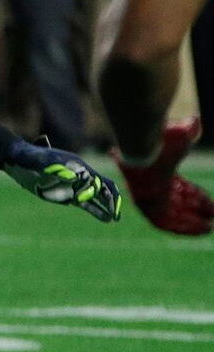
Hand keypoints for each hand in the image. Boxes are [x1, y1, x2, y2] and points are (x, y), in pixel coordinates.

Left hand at [3, 139, 121, 222]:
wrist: (18, 159)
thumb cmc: (29, 158)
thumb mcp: (39, 161)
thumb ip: (54, 168)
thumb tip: (73, 176)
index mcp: (76, 166)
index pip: (96, 179)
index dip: (99, 191)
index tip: (93, 203)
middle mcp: (79, 175)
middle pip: (102, 188)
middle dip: (111, 200)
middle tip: (115, 215)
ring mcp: (74, 186)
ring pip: (97, 197)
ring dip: (107, 206)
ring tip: (114, 219)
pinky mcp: (69, 195)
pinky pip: (87, 204)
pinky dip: (97, 211)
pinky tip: (106, 219)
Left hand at [115, 117, 213, 234]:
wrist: (144, 150)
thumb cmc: (164, 141)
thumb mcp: (180, 134)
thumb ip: (187, 130)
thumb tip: (193, 122)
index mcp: (157, 171)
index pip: (178, 188)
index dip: (195, 196)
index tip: (210, 205)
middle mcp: (151, 186)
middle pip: (175, 203)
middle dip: (194, 211)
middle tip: (211, 217)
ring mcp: (147, 197)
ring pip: (171, 216)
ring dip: (191, 223)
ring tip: (209, 228)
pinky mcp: (146, 208)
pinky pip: (165, 224)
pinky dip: (184, 228)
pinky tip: (204, 230)